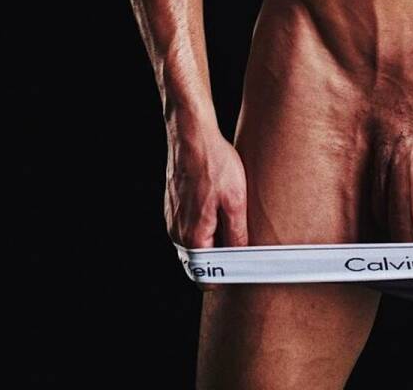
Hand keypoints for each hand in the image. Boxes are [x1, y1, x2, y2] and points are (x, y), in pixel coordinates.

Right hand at [165, 125, 248, 265]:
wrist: (192, 135)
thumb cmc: (213, 163)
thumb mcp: (235, 200)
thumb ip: (237, 233)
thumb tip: (241, 255)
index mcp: (193, 236)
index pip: (204, 276)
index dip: (224, 274)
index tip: (240, 265)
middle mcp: (177, 232)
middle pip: (200, 259)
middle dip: (219, 254)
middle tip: (240, 238)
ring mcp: (172, 218)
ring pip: (194, 241)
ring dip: (212, 236)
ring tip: (229, 215)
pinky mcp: (172, 205)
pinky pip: (188, 225)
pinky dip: (203, 221)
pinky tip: (216, 202)